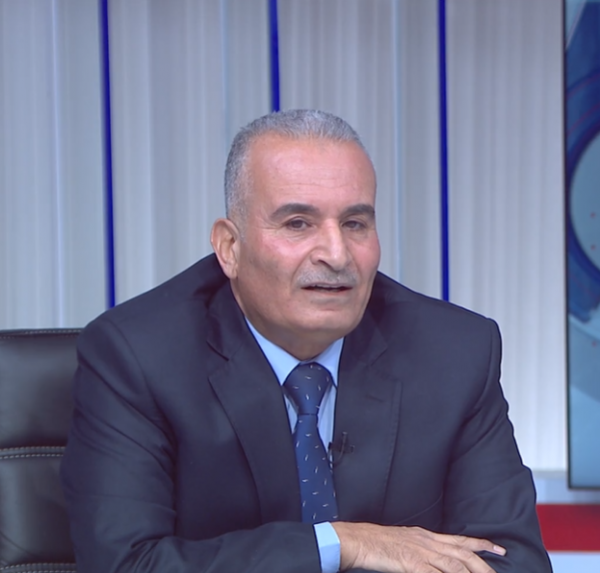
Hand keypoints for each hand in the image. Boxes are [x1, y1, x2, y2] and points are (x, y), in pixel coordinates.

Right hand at [332, 522, 504, 572]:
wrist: (359, 539)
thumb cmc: (377, 542)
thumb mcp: (404, 541)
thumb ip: (421, 549)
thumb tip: (433, 559)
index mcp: (426, 536)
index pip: (459, 540)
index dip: (480, 544)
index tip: (498, 548)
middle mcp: (428, 542)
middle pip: (463, 553)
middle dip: (484, 565)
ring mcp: (421, 553)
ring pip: (455, 565)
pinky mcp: (412, 564)